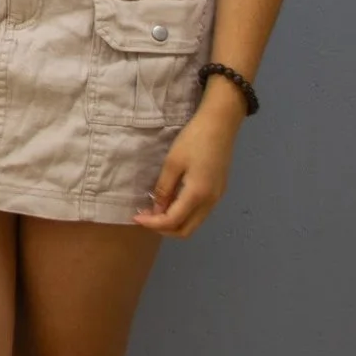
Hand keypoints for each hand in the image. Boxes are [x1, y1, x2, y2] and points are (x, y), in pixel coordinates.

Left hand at [135, 90, 242, 236]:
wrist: (220, 124)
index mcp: (198, 195)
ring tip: (155, 211)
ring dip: (174, 223)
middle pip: (186, 231)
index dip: (152, 223)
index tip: (135, 217)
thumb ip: (164, 189)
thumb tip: (157, 210)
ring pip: (194, 223)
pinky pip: (199, 213)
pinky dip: (184, 214)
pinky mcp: (218, 191)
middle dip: (163, 229)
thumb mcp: (173, 163)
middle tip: (145, 217)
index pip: (172, 221)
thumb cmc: (194, 140)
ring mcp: (217, 198)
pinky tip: (171, 202)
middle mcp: (210, 202)